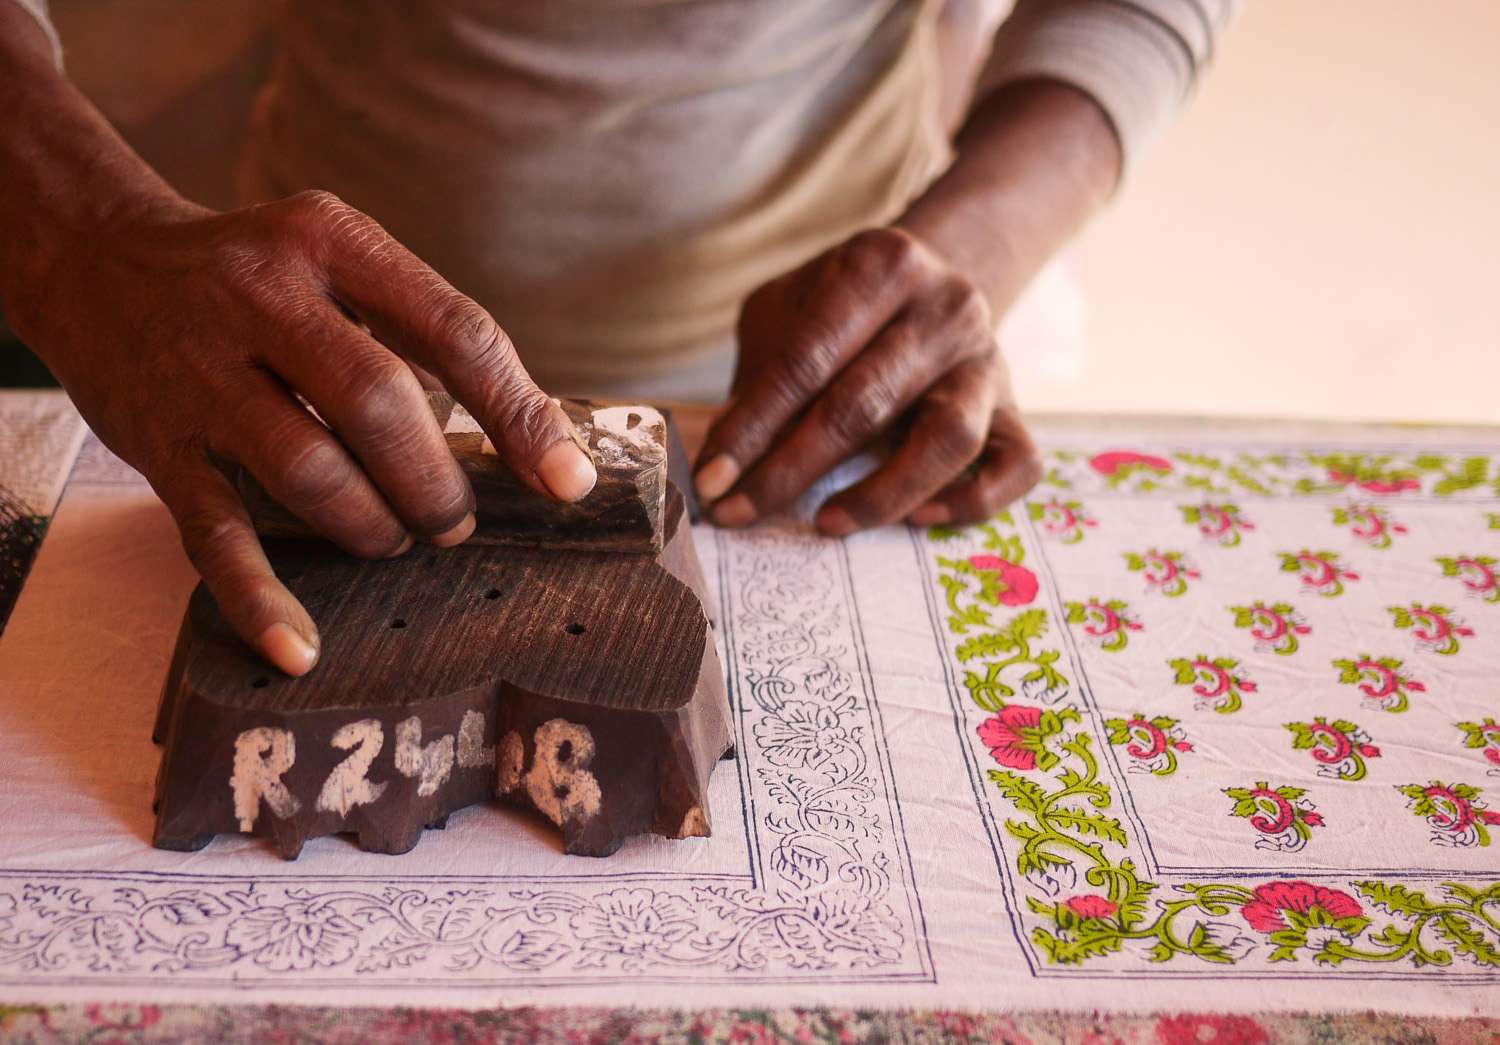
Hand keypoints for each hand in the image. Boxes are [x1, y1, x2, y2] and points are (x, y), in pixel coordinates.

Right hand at [16, 190, 595, 675]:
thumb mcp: (340, 266)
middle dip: (436, 482)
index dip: (518, 413)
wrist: (96, 264)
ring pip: (308, 468)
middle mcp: (261, 297)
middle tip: (455, 522)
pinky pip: (217, 533)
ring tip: (395, 539)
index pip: (452, 329)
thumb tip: (538, 446)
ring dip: (373, 525)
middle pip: (380, 402)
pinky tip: (300, 647)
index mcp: (331, 240)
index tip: (566, 481)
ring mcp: (202, 372)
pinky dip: (261, 598)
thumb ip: (424, 336)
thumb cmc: (260, 283)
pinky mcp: (159, 445)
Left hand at [693, 227, 1041, 533]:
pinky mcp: (1019, 409)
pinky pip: (1017, 467)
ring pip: (950, 439)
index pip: (805, 360)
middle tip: (741, 513)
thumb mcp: (788, 309)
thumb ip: (761, 370)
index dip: (752, 428)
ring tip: (827, 523)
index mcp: (880, 264)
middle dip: (791, 469)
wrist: (935, 284)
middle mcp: (945, 306)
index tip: (711, 482)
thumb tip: (725, 455)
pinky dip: (970, 502)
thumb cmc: (841, 308)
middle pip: (864, 403)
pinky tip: (918, 519)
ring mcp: (988, 360)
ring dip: (883, 493)